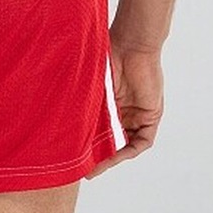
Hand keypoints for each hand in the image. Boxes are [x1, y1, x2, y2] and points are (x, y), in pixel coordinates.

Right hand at [85, 36, 163, 178]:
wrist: (132, 43)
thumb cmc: (110, 54)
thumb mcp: (93, 83)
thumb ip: (85, 99)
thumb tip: (61, 114)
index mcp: (109, 103)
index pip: (99, 129)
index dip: (88, 143)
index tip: (74, 155)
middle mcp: (123, 111)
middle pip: (111, 139)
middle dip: (98, 156)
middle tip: (84, 168)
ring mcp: (137, 114)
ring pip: (125, 143)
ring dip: (112, 156)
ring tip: (97, 167)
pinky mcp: (151, 116)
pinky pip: (142, 141)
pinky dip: (130, 149)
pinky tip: (117, 154)